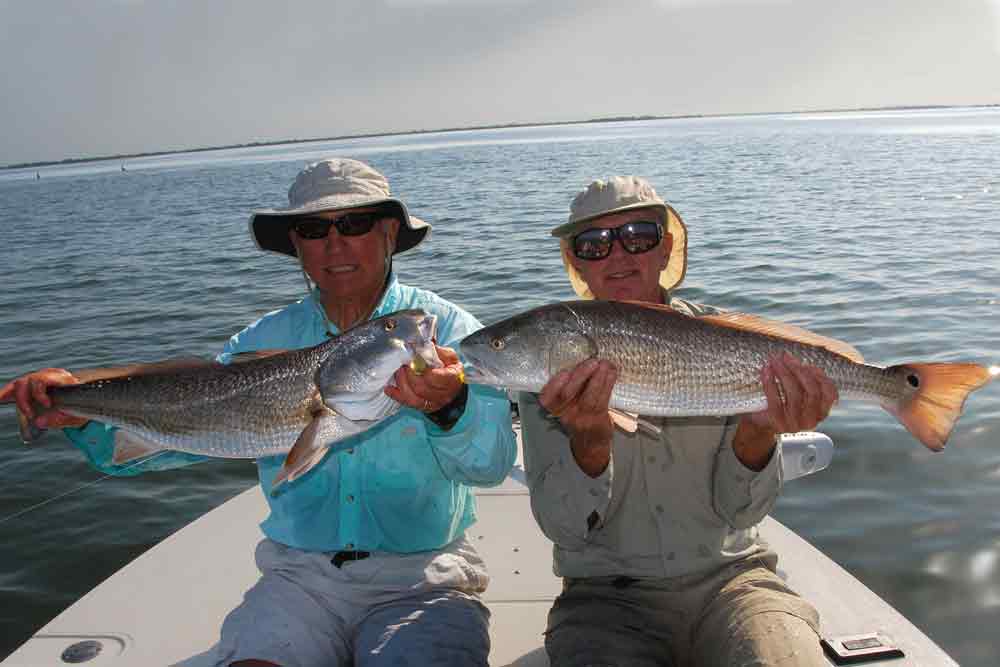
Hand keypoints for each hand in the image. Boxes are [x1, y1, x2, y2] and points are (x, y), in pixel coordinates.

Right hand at [0, 368, 88, 429]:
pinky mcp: (33, 386)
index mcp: (64, 378)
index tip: (46, 405)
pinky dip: (6, 394)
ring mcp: (41, 379)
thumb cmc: (84, 407)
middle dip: (25, 401)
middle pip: (28, 381)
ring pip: (20, 384)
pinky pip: (16, 388)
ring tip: (26, 415)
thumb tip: (38, 422)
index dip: (39, 393)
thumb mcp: (78, 416)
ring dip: (19, 400)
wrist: (91, 400)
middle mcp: (50, 375)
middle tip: (32, 416)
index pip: (43, 379)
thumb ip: (60, 419)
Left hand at [385, 345, 463, 412]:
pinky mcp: (423, 407)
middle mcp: (444, 395)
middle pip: (421, 388)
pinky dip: (397, 395)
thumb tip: (420, 345)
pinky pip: (408, 403)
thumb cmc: (450, 369)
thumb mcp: (449, 356)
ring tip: (398, 372)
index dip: (422, 370)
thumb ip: (436, 351)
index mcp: (452, 379)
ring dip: (402, 384)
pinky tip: (389, 388)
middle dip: (409, 375)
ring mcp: (433, 403)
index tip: (414, 360)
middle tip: (404, 365)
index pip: (436, 377)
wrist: (454, 386)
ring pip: (413, 398)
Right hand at [538, 359, 616, 475]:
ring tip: (604, 364)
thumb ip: (568, 388)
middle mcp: (566, 415)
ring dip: (598, 377)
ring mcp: (582, 418)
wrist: (591, 445)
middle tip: (592, 361)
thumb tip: (579, 362)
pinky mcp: (598, 418)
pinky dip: (608, 383)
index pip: (547, 398)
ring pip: (588, 396)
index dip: (554, 384)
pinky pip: (603, 399)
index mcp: (555, 409)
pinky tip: (611, 373)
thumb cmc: (579, 418)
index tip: (565, 371)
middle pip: (567, 394)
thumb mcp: (567, 407)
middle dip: (580, 375)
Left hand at [734, 352, 838, 469]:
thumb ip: (803, 381)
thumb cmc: (782, 404)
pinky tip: (766, 370)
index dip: (820, 376)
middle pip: (812, 391)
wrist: (761, 424)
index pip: (830, 393)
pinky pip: (775, 400)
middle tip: (785, 357)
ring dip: (783, 373)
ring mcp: (795, 423)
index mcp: (821, 412)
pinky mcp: (778, 423)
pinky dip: (770, 382)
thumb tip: (795, 359)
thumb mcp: (797, 396)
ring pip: (794, 394)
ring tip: (774, 361)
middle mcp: (811, 420)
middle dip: (799, 370)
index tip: (807, 363)